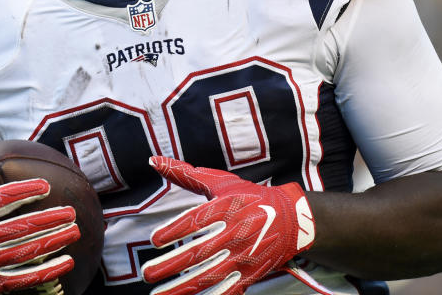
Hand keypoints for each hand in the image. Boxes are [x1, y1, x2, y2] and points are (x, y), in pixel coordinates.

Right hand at [0, 143, 80, 294]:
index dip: (24, 190)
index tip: (45, 185)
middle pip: (21, 227)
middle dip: (50, 218)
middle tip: (71, 210)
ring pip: (27, 252)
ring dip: (54, 240)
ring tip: (75, 230)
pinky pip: (25, 278)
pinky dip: (48, 271)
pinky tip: (67, 262)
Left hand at [141, 157, 314, 294]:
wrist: (293, 219)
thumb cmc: (250, 197)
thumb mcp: (221, 182)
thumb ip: (185, 174)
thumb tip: (154, 161)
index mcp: (227, 207)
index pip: (196, 221)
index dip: (174, 230)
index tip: (154, 240)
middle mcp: (235, 232)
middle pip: (200, 252)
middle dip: (171, 265)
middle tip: (147, 274)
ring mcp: (244, 256)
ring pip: (210, 276)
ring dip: (183, 287)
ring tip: (158, 294)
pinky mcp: (252, 274)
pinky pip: (229, 290)